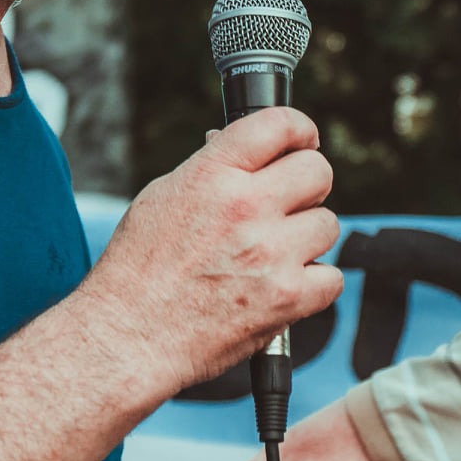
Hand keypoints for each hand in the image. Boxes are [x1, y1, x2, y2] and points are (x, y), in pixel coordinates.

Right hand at [80, 106, 342, 393]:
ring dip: (307, 236)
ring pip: (328, 224)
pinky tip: (283, 284)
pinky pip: (331, 277)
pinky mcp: (287, 298)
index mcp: (212, 174)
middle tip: (292, 200)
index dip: (299, 129)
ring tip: (275, 251)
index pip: (278, 124)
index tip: (302, 141)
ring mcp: (270, 253)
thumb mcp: (162, 197)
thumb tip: (244, 151)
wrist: (129, 336)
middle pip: (317, 171)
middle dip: (307, 183)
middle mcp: (246, 206)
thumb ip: (211, 170)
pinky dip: (313, 283)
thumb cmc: (137, 269)